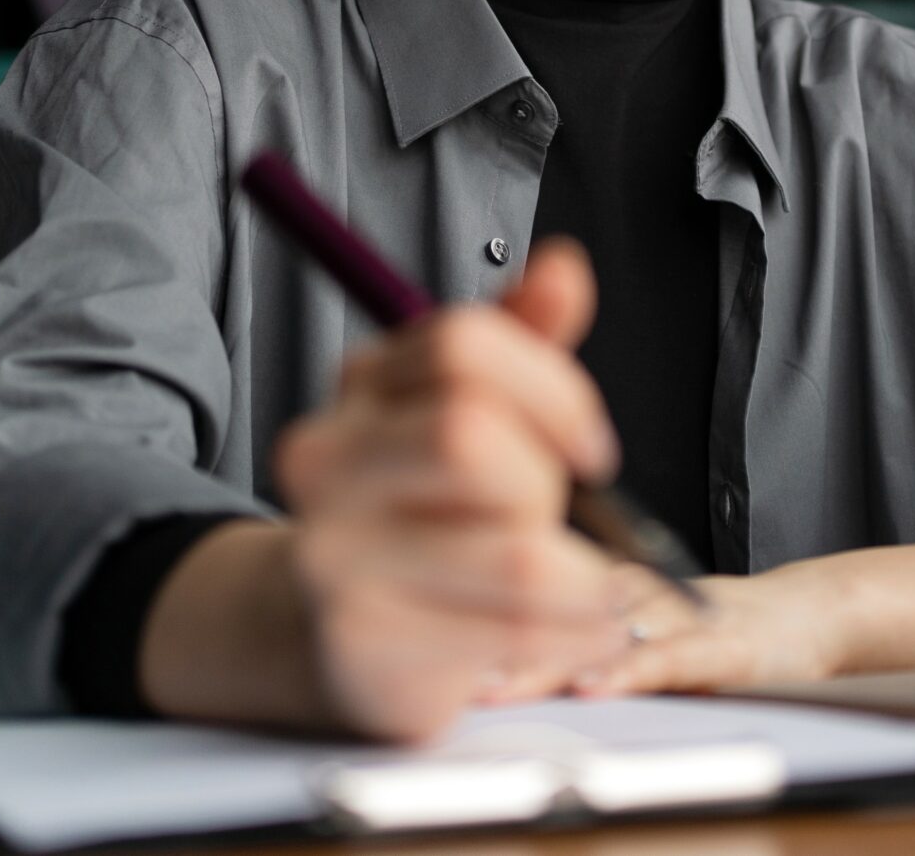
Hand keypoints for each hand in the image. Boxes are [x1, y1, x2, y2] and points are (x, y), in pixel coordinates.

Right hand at [266, 235, 636, 743]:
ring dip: (582, 577)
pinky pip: (515, 633)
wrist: (337, 631)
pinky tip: (575, 632)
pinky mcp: (364, 645)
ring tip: (581, 590)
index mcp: (362, 386)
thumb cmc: (427, 513)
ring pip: (515, 552)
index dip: (553, 389)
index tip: (589, 445)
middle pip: (470, 436)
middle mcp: (325, 461)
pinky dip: (577, 633)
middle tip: (556, 521)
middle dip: (546, 485)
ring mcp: (333, 556)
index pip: (461, 344)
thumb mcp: (472, 412)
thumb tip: (564, 268)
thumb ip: (522, 342)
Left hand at [470, 559, 851, 703]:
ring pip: (603, 629)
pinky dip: (630, 671)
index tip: (423, 631)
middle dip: (494, 638)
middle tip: (441, 665)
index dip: (477, 607)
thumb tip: (484, 660)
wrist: (808, 618)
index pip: (535, 584)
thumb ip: (576, 629)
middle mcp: (636, 593)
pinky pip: (669, 659)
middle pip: (555, 606)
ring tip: (494, 684)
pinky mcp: (720, 648)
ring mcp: (677, 618)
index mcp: (608, 583)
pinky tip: (595, 687)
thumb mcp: (637, 622)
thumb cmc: (715, 626)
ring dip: (546, 657)